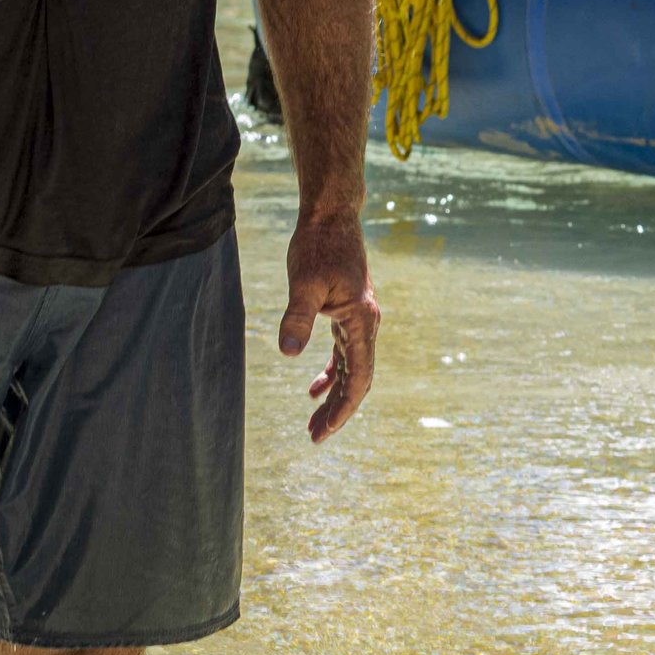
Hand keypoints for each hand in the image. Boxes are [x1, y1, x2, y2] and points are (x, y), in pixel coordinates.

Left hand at [278, 207, 378, 443]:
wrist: (331, 217)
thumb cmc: (318, 246)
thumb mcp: (304, 283)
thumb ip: (297, 317)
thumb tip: (288, 353)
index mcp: (361, 321)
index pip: (358, 377)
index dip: (344, 408)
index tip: (324, 431)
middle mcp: (366, 324)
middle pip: (357, 379)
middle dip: (339, 411)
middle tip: (315, 437)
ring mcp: (359, 319)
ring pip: (351, 369)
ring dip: (335, 396)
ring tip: (315, 424)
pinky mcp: (348, 313)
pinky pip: (344, 353)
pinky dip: (332, 373)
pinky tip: (315, 388)